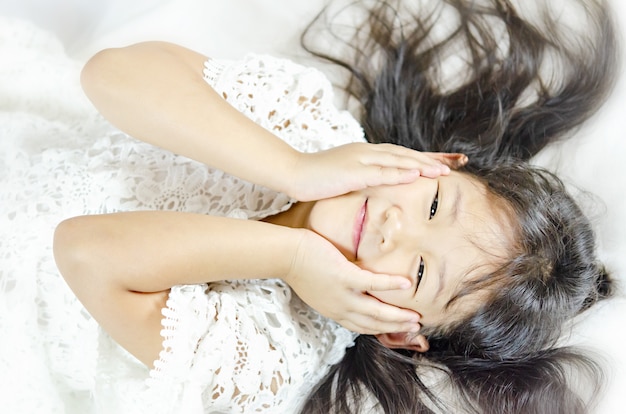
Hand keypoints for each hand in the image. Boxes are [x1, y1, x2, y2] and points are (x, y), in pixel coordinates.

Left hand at [284, 229, 420, 333]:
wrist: (285, 255)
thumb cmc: (300, 265)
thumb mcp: (320, 288)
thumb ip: (337, 292)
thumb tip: (352, 288)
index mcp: (334, 311)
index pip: (362, 327)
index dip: (383, 330)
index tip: (399, 330)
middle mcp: (339, 308)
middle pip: (373, 323)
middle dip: (396, 327)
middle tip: (416, 327)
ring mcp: (342, 294)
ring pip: (376, 311)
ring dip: (398, 316)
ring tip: (416, 316)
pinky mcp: (344, 276)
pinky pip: (373, 283)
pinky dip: (391, 285)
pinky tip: (407, 283)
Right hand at [286, 142, 466, 200]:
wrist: (292, 172)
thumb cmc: (318, 177)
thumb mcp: (347, 175)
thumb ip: (365, 177)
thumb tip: (381, 183)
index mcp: (369, 154)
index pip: (404, 155)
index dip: (429, 158)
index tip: (451, 163)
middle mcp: (368, 152)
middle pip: (408, 154)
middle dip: (435, 158)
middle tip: (460, 162)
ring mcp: (360, 160)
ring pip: (398, 160)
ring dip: (423, 165)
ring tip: (445, 171)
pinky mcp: (351, 171)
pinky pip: (379, 172)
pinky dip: (399, 173)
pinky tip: (416, 176)